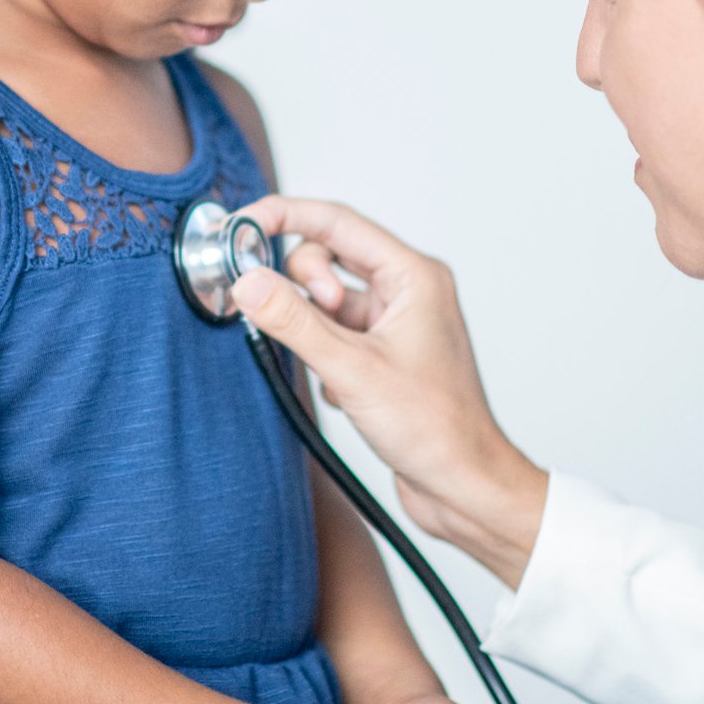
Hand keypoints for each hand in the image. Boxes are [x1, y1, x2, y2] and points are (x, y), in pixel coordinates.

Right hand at [233, 195, 548, 585]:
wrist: (463, 488)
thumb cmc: (436, 429)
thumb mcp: (352, 371)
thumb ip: (293, 321)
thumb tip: (247, 280)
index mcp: (412, 276)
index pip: (336, 222)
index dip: (284, 216)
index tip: (240, 225)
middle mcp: (405, 291)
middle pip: (326, 255)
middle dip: (302, 285)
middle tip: (302, 326)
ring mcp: (392, 323)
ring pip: (324, 298)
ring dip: (312, 329)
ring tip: (332, 371)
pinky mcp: (380, 353)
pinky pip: (330, 333)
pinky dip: (322, 357)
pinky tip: (344, 394)